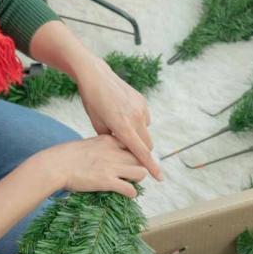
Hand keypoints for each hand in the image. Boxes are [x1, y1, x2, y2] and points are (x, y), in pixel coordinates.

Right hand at [37, 135, 149, 197]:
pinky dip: (131, 193)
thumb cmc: (65, 156)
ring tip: (131, 183)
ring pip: (141, 172)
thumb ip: (100, 148)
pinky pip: (130, 189)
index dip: (135, 153)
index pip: (133, 143)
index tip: (132, 160)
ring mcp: (111, 166)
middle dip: (139, 166)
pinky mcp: (107, 182)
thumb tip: (106, 155)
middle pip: (140, 158)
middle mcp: (113, 151)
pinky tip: (128, 194)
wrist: (54, 166)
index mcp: (108, 140)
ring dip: (138, 179)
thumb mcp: (87, 144)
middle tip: (133, 174)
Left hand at [75, 59, 162, 180]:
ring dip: (138, 136)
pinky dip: (138, 123)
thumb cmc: (92, 102)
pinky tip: (123, 114)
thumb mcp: (97, 124)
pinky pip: (145, 119)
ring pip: (146, 132)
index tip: (159, 178)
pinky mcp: (142, 101)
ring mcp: (141, 108)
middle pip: (147, 145)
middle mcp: (135, 118)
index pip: (141, 153)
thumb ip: (112, 140)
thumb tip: (122, 149)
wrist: (95, 75)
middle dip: (140, 151)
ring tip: (120, 127)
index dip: (151, 167)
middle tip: (126, 150)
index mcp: (122, 127)